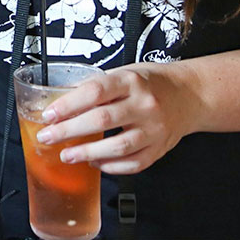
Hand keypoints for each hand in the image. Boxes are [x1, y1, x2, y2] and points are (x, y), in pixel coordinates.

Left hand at [34, 63, 202, 174]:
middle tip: (49, 137)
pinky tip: (95, 163)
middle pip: (102, 120)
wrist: (189, 94)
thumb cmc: (152, 83)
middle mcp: (144, 104)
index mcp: (130, 81)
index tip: (50, 115)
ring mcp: (154, 128)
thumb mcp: (124, 73)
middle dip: (69, 131)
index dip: (68, 105)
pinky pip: (133, 163)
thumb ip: (97, 86)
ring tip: (68, 155)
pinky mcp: (160, 148)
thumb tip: (62, 100)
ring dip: (88, 153)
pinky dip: (111, 166)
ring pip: (118, 146)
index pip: (94, 92)